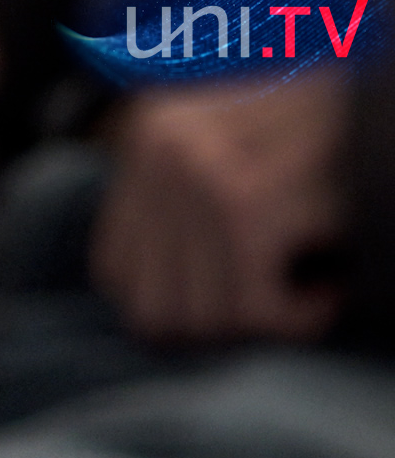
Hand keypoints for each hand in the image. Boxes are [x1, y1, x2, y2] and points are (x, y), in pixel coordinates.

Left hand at [92, 74, 345, 341]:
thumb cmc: (340, 144)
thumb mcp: (246, 158)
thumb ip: (185, 218)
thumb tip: (146, 311)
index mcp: (150, 135)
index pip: (118, 274)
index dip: (182, 304)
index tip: (242, 291)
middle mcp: (161, 148)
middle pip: (153, 308)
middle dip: (223, 323)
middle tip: (280, 297)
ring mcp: (199, 173)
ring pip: (198, 319)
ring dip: (263, 322)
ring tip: (308, 286)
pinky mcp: (247, 203)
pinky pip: (256, 313)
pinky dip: (301, 318)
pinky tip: (329, 291)